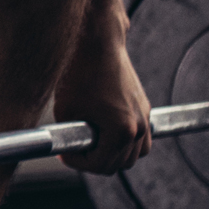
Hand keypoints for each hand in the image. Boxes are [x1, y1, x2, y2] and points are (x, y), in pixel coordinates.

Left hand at [51, 31, 150, 175]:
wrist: (97, 42)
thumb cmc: (79, 72)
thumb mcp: (65, 111)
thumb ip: (70, 137)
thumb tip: (70, 151)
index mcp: (122, 131)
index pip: (101, 165)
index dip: (77, 163)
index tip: (63, 152)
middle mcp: (140, 126)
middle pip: (120, 164)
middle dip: (94, 160)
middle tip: (74, 148)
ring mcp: (145, 117)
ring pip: (135, 154)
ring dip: (113, 154)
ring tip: (90, 142)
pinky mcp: (144, 107)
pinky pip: (140, 137)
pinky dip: (125, 141)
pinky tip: (103, 132)